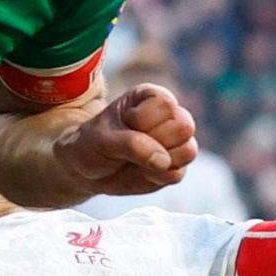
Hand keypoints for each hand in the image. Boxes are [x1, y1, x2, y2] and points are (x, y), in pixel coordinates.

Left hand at [53, 84, 196, 197]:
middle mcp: (168, 117)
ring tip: (136, 159)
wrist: (86, 170)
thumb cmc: (92, 144)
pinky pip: (178, 174)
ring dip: (159, 162)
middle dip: (156, 141)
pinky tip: (140, 171)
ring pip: (189, 151)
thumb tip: (164, 161)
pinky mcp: (174, 166)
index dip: (143, 120)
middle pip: (184, 127)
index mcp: (151, 97)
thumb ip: (133, 145)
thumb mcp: (103, 139)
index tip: (124, 124)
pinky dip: (156, 177)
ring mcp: (173, 142)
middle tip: (132, 145)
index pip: (166, 105)